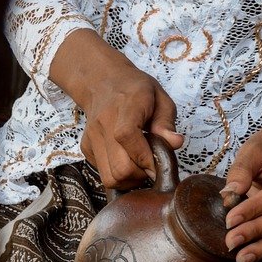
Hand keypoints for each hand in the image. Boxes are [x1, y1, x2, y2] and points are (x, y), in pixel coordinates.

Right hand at [49, 29, 182, 190]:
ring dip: (130, 179)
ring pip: (111, 178)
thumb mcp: (159, 97)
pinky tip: (127, 158)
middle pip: (120, 168)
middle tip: (152, 165)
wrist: (102, 82)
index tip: (160, 164)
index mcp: (126, 104)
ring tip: (140, 164)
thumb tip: (175, 143)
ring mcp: (92, 137)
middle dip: (142, 174)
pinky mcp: (86, 148)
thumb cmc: (136, 90)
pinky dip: (119, 174)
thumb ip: (167, 121)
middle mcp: (103, 122)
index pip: (127, 136)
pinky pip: (104, 175)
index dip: (146, 158)